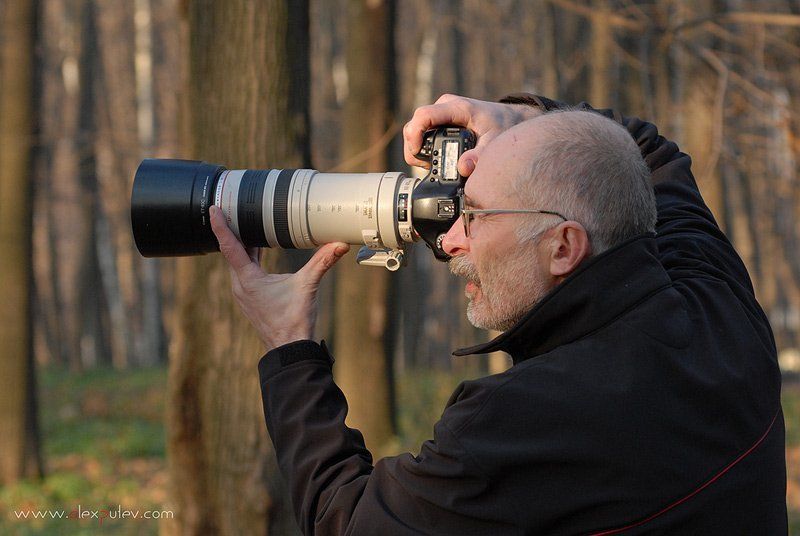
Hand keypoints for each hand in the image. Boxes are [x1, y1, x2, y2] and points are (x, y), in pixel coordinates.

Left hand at [209, 205, 349, 349]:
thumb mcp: (308, 286)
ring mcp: (243, 293)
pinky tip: (257, 249)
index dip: (221, 225)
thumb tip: (340, 244)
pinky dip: (248, 257)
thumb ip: (322, 262)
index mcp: (247, 279)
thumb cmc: (294, 320)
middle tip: (231, 207)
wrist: (289, 348)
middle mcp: (240, 285)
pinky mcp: (250, 298)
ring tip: (244, 223)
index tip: (214, 208)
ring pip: (238, 261)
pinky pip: (244, 271)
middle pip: (231, 250)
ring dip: (241, 243)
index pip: (230, 246)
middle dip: (231, 229)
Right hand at [403, 94, 542, 176]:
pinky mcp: (440, 120)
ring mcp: (441, 112)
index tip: (417, 153)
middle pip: (414, 124)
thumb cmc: (503, 126)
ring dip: (417, 149)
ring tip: (430, 164)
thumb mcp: (494, 142)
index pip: (424, 115)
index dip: (414, 135)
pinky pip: (423, 132)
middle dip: (414, 148)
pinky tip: (434, 159)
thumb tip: (463, 168)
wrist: (510, 118)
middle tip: (426, 166)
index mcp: (457, 108)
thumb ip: (480, 156)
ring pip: (415, 129)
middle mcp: (445, 106)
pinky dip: (423, 147)